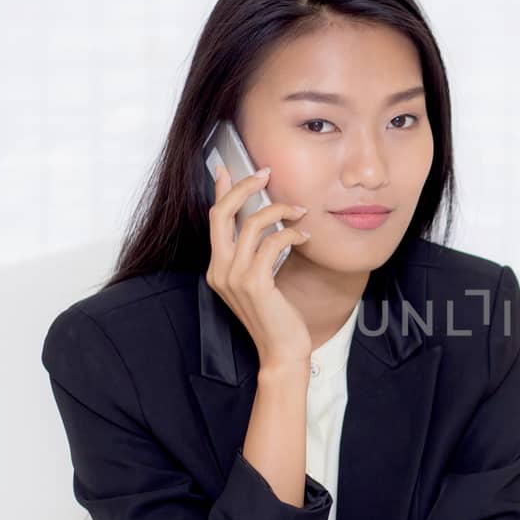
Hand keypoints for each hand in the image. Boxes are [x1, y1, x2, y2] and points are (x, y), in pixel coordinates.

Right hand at [206, 164, 312, 371]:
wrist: (281, 352)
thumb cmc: (276, 316)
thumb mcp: (260, 280)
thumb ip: (255, 253)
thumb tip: (261, 221)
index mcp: (217, 268)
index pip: (214, 220)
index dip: (219, 191)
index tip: (225, 167)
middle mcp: (219, 270)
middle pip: (221, 213)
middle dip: (244, 187)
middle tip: (266, 173)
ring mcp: (234, 277)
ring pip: (251, 224)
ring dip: (280, 210)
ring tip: (301, 211)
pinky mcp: (254, 283)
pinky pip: (273, 242)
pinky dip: (291, 233)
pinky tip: (305, 236)